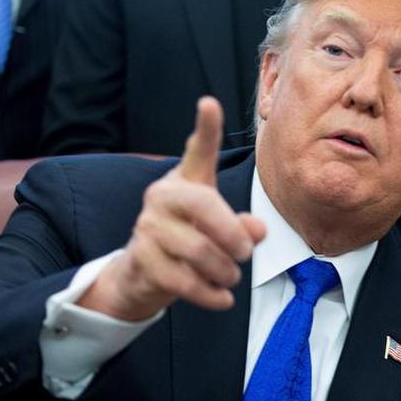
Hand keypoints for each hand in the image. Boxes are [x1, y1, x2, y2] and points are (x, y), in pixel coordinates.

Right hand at [78, 96, 265, 320]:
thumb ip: (241, 225)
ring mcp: (147, 228)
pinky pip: (185, 281)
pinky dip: (211, 294)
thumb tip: (258, 231)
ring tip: (231, 276)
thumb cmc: (187, 240)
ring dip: (226, 270)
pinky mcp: (142, 260)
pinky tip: (222, 297)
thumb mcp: (218, 228)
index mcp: (184, 181)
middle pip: (206, 210)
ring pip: (199, 251)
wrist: (142, 274)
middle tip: (247, 253)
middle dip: (235, 236)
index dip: (205, 128)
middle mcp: (161, 197)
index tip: (209, 103)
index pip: (198, 151)